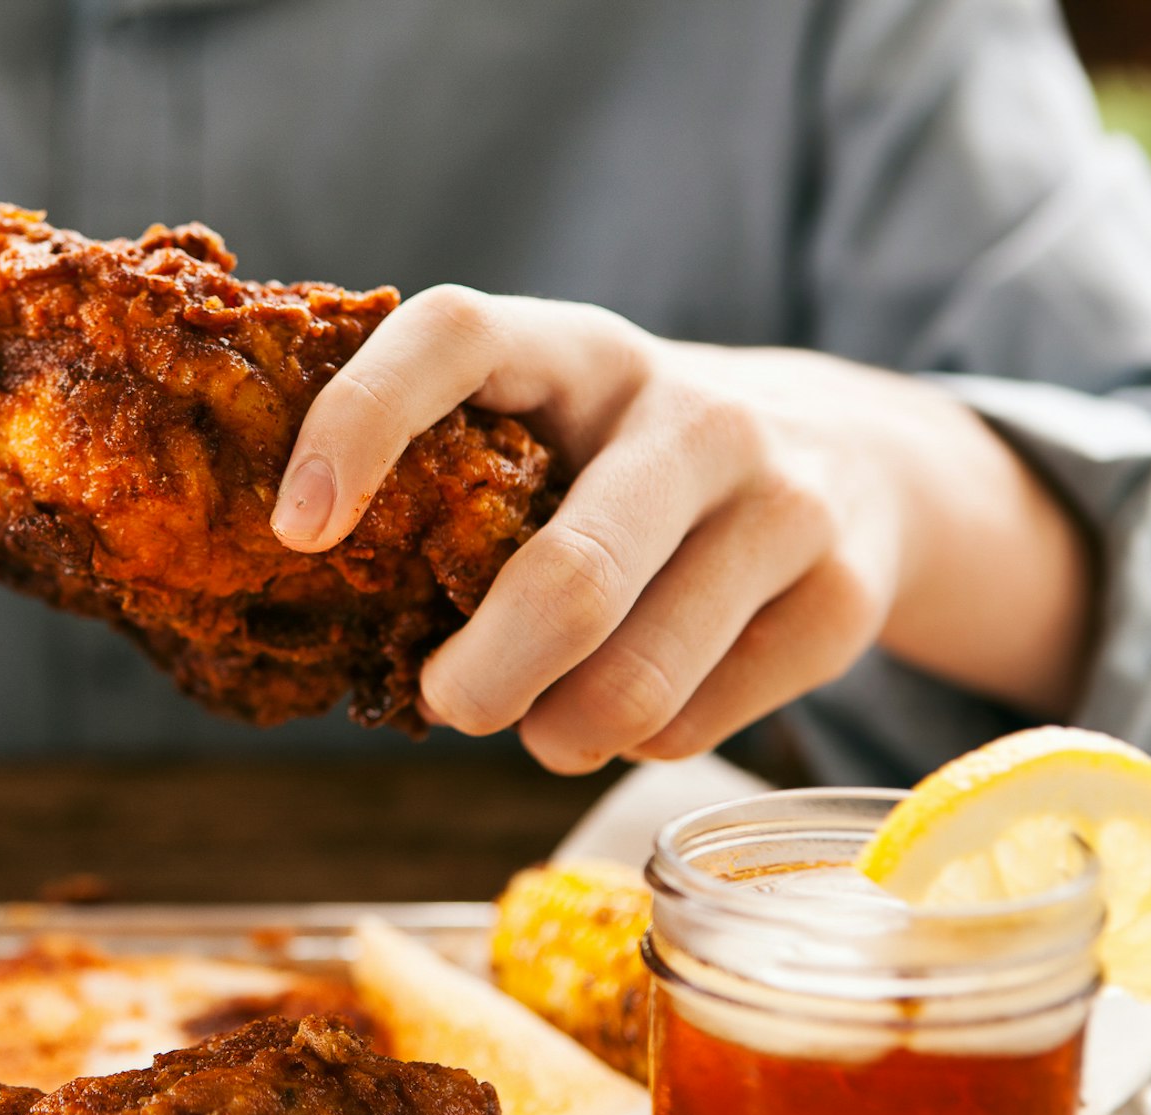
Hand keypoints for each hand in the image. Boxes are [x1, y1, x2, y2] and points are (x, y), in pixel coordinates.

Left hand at [270, 287, 1091, 771]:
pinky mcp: (843, 597)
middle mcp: (694, 413)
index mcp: (581, 349)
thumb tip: (320, 604)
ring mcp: (786, 502)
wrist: (853, 463)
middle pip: (569, 579)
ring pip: (635, 680)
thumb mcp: (556, 428)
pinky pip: (697, 721)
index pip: (455, 335)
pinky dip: (635, 744)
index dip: (361, 421)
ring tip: (538, 728)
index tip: (297, 531)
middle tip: (443, 703)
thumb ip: (458, 478)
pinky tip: (631, 712)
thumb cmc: (632, 466)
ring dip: (555, 733)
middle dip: (479, 678)